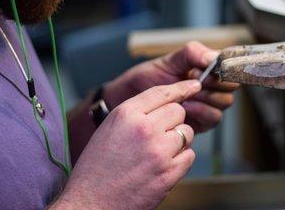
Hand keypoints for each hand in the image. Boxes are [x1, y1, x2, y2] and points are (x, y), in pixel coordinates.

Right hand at [52, 80, 199, 209]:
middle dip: (174, 121)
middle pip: (178, 111)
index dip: (180, 88)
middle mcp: (144, 128)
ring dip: (178, 141)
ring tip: (158, 153)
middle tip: (160, 134)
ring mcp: (158, 151)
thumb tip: (162, 105)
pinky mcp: (169, 173)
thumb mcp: (109, 129)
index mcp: (125, 114)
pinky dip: (180, 160)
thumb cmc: (96, 169)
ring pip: (186, 133)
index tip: (193, 85)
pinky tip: (162, 167)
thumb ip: (134, 114)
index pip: (161, 92)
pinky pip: (189, 156)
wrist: (91, 203)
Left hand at [104, 41, 237, 132]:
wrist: (132, 99)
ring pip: (224, 103)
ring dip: (207, 97)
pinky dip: (201, 111)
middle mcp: (211, 87)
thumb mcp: (170, 59)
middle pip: (231, 87)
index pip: (230, 67)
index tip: (204, 68)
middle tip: (194, 80)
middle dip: (214, 83)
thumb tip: (214, 57)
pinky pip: (213, 118)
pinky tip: (186, 106)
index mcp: (207, 69)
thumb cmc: (149, 77)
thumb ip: (192, 53)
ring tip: (187, 95)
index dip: (222, 68)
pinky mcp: (201, 122)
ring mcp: (207, 105)